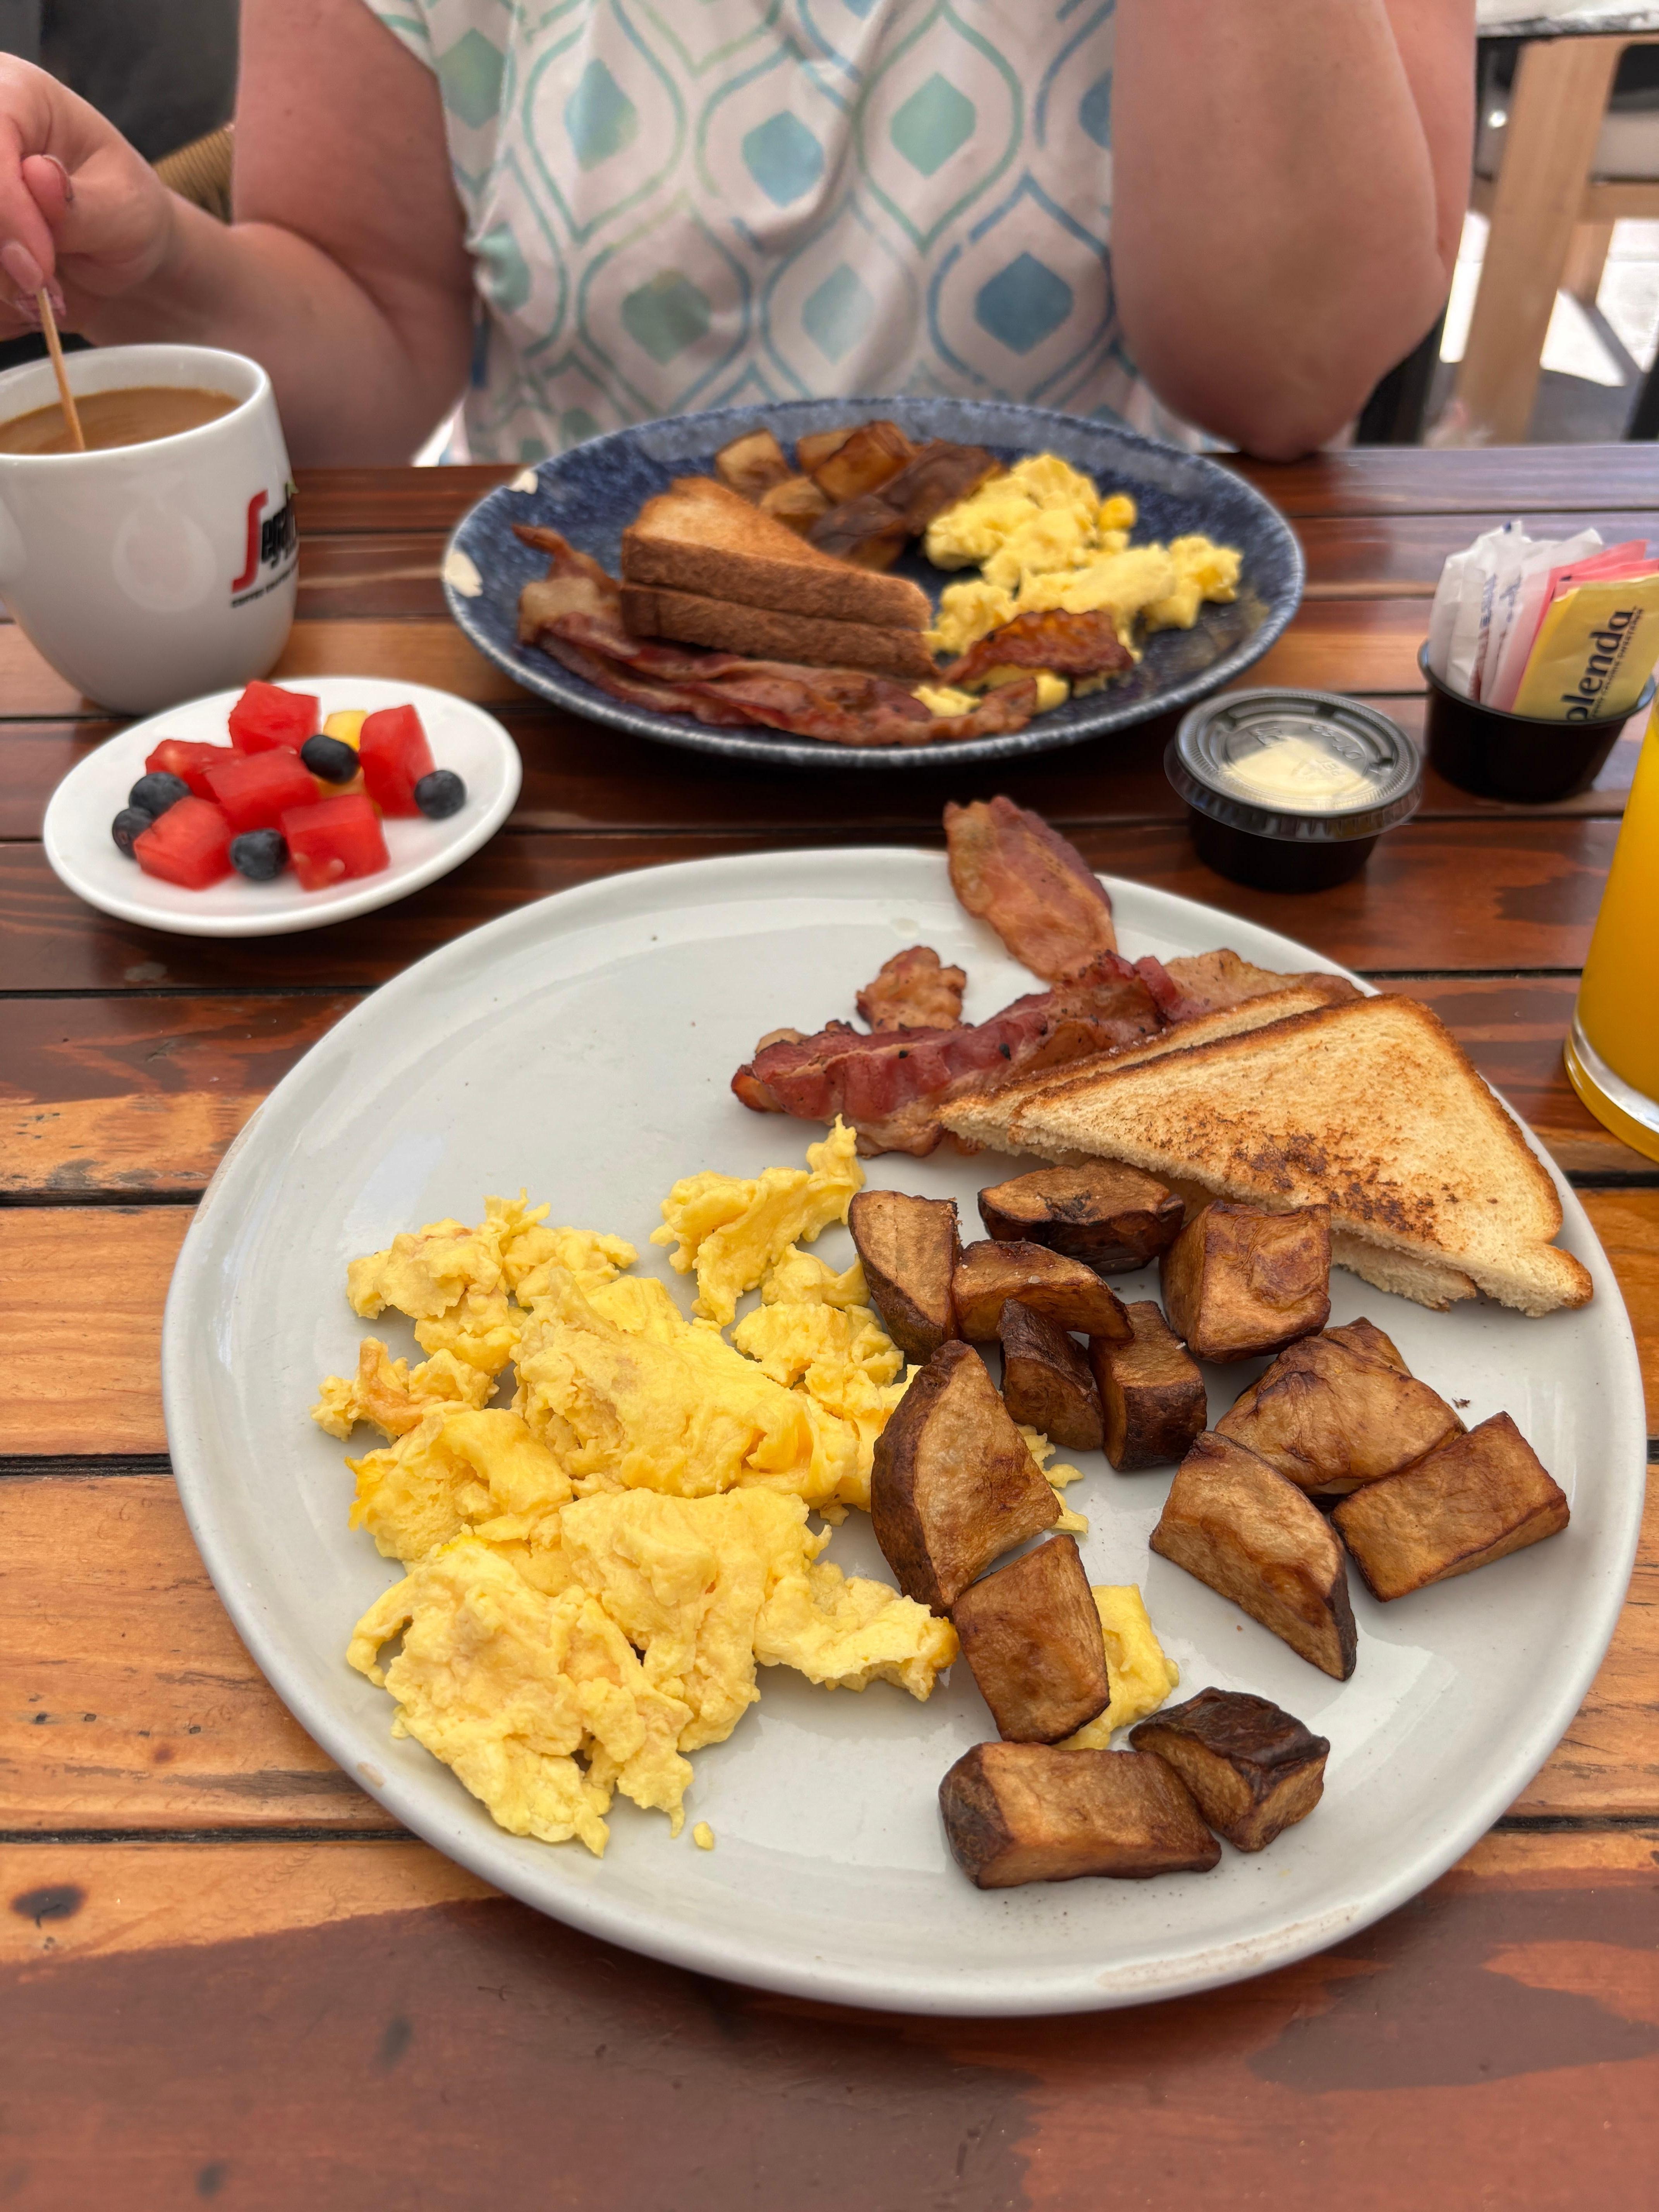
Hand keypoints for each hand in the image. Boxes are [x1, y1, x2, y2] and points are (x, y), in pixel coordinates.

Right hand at [0, 57, 173, 336]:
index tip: (37, 271)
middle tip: (42, 293)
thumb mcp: (127, 209)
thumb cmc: (125, 211)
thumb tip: (38, 176)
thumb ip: (81, 205)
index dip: (4, 209)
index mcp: (15, 94)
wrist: (116, 248)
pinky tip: (26, 304)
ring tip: (45, 294)